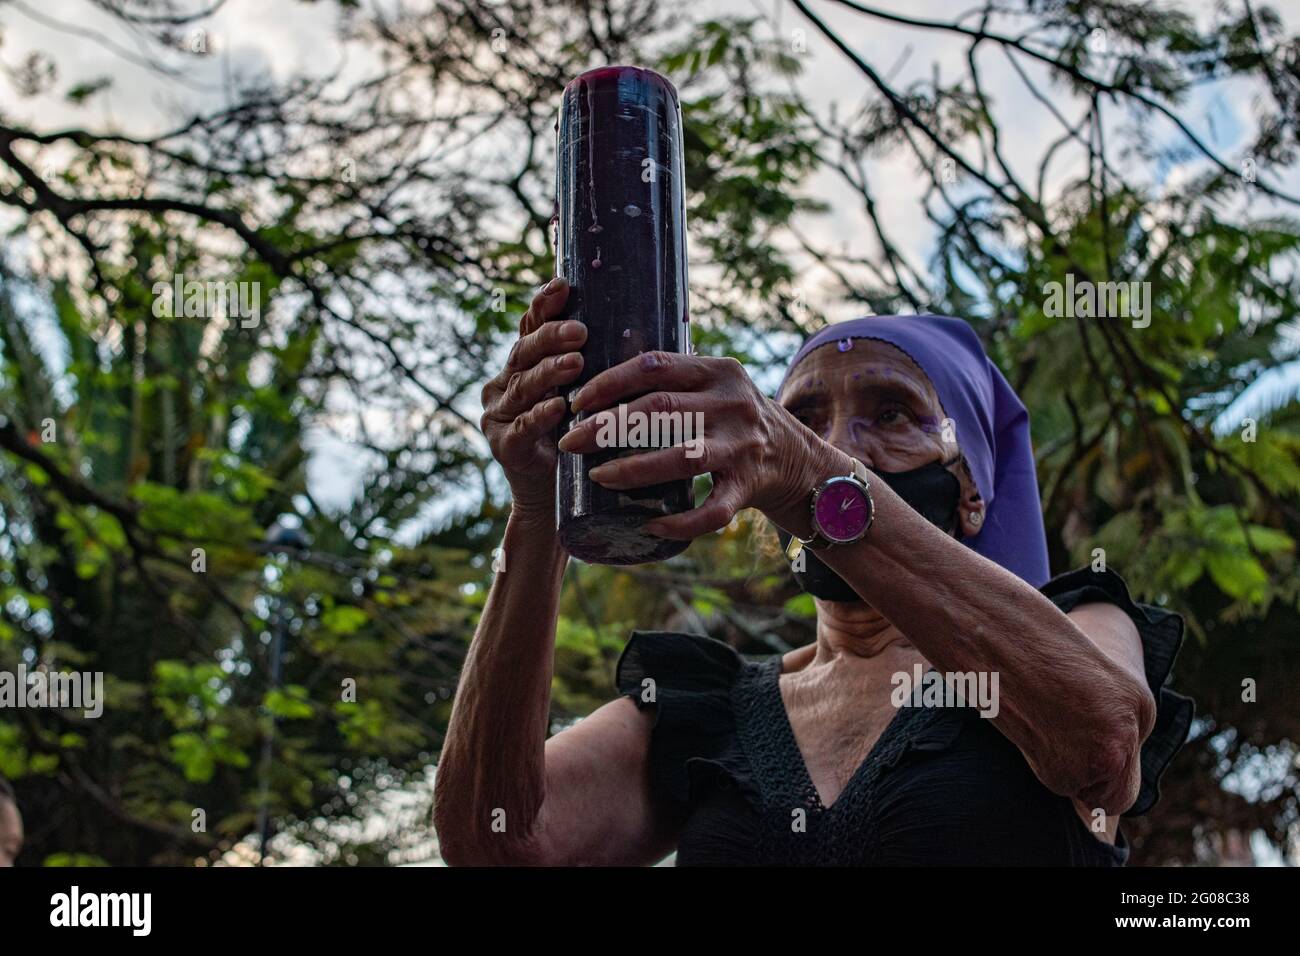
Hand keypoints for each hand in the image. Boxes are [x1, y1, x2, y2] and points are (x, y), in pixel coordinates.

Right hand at [480, 279, 584, 516]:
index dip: (545, 305)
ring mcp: (500, 414)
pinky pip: (523, 427)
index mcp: (526, 364)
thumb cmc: (583, 442)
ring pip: (523, 385)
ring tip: (575, 363)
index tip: (563, 284)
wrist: (557, 502)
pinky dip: (540, 416)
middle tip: (580, 331)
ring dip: (549, 373)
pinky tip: (558, 408)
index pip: (533, 326)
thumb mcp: (591, 398)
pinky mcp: (503, 446)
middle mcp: (506, 383)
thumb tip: (644, 327)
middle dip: (552, 338)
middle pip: (525, 351)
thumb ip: (602, 367)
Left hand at [555, 350, 848, 538]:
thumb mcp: (716, 385)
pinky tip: (651, 526)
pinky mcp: (749, 486)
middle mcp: (733, 405)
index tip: (576, 401)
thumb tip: (597, 378)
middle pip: (660, 411)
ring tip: (598, 476)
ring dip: (633, 469)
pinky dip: (680, 522)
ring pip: (681, 458)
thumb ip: (673, 377)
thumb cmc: (735, 419)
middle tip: (571, 442)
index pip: (655, 366)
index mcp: (719, 371)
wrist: (798, 458)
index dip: (609, 383)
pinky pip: (711, 510)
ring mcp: (743, 447)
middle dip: (607, 427)